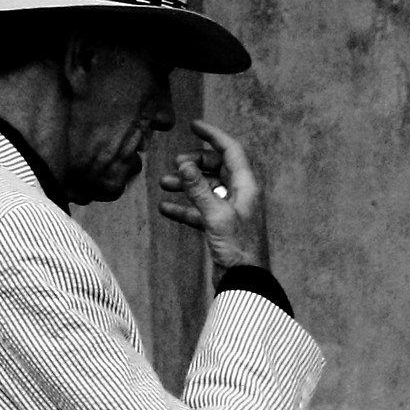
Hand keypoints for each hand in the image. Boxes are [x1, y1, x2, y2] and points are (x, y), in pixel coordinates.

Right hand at [157, 119, 269, 275]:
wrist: (245, 283)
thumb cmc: (238, 249)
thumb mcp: (215, 215)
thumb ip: (198, 189)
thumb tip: (183, 164)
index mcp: (246, 186)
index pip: (231, 150)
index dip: (213, 135)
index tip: (194, 126)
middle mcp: (240, 195)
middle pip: (217, 167)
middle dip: (194, 162)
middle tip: (175, 164)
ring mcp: (230, 212)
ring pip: (206, 189)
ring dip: (185, 185)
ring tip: (163, 184)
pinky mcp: (220, 228)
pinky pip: (200, 211)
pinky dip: (184, 208)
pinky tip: (165, 208)